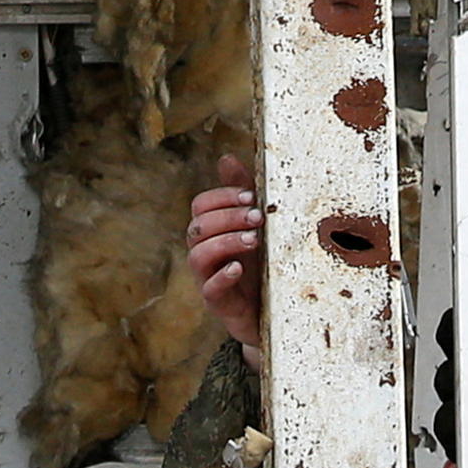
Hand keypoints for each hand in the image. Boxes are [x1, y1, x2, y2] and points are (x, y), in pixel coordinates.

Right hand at [187, 157, 268, 356]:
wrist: (270, 309)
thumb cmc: (259, 262)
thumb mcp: (255, 225)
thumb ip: (242, 192)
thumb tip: (226, 157)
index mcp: (211, 231)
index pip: (200, 205)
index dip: (221, 197)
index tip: (250, 196)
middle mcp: (204, 252)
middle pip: (197, 227)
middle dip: (227, 217)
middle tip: (257, 217)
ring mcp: (208, 278)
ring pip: (198, 256)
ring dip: (225, 242)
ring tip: (253, 240)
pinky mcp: (218, 303)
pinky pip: (210, 290)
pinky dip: (222, 276)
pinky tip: (238, 268)